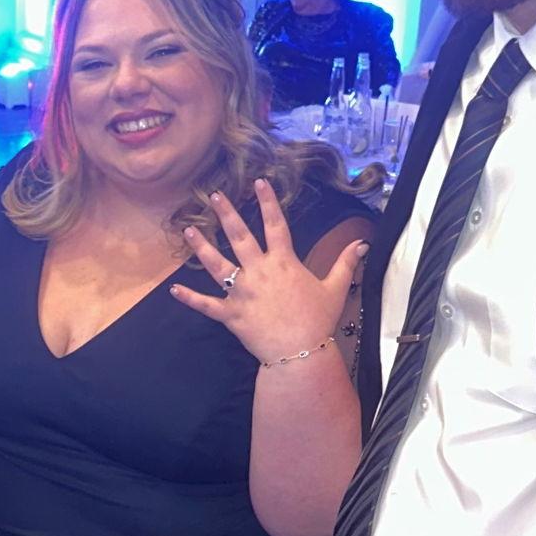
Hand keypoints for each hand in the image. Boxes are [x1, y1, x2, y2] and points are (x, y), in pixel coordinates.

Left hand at [169, 180, 368, 366]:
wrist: (300, 354)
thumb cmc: (318, 321)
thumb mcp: (335, 289)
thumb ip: (346, 263)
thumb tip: (362, 244)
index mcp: (283, 262)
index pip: (275, 224)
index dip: (268, 201)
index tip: (259, 182)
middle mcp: (259, 272)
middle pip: (240, 236)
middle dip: (226, 214)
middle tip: (215, 196)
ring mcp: (241, 292)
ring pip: (216, 264)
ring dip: (201, 246)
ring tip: (188, 230)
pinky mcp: (230, 314)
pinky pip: (206, 305)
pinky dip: (189, 299)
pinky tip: (173, 290)